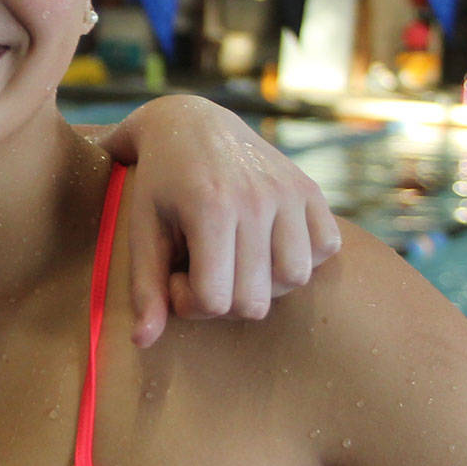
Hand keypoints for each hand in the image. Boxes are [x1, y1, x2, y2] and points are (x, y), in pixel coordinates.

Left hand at [99, 95, 341, 346]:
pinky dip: (299, 257)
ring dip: (263, 282)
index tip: (173, 278)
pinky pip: (325, 250)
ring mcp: (290, 192)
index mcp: (210, 208)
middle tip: (199, 267)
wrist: (189, 122)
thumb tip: (142, 342)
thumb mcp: (141, 230)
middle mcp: (257, 199)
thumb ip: (145, 288)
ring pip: (294, 280)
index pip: (216, 301)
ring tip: (232, 257)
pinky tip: (265, 243)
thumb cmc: (156, 183)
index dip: (190, 303)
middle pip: (256, 300)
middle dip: (223, 298)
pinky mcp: (311, 189)